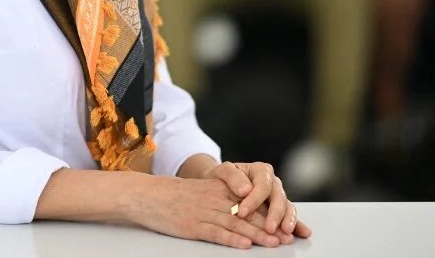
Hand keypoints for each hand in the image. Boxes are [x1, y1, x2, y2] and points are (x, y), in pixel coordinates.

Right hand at [129, 174, 286, 248]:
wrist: (145, 195)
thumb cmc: (171, 195)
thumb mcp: (200, 190)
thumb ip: (221, 196)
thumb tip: (242, 209)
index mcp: (218, 189)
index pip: (250, 201)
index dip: (270, 213)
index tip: (286, 223)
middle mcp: (214, 199)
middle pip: (248, 214)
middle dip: (270, 226)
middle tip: (289, 236)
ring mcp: (203, 213)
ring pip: (236, 223)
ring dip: (257, 234)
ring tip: (275, 242)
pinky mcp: (192, 226)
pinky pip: (215, 233)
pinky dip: (231, 239)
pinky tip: (244, 244)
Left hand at [203, 161, 312, 238]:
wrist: (221, 185)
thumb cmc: (223, 178)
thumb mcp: (222, 171)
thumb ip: (232, 176)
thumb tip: (245, 189)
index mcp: (261, 171)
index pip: (262, 185)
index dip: (254, 200)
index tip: (242, 212)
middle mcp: (273, 183)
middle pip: (279, 197)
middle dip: (275, 214)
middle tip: (268, 228)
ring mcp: (277, 196)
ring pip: (287, 207)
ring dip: (288, 220)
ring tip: (285, 233)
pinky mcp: (279, 209)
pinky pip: (289, 216)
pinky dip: (296, 225)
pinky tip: (302, 232)